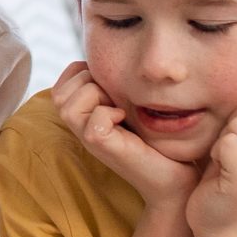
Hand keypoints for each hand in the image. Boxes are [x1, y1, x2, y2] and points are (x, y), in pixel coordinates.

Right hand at [52, 61, 195, 215]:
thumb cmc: (160, 139)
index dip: (82, 72)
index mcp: (86, 115)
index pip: (63, 82)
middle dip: (88, 81)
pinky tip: (124, 118)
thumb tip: (110, 59)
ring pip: (67, 105)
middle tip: (116, 95)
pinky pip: (93, 122)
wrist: (177, 176)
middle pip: (59, 93)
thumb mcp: (133, 103)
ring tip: (118, 105)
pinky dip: (108, 114)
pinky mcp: (102, 149)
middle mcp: (82, 128)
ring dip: (94, 95)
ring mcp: (89, 140)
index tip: (110, 82)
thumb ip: (117, 86)